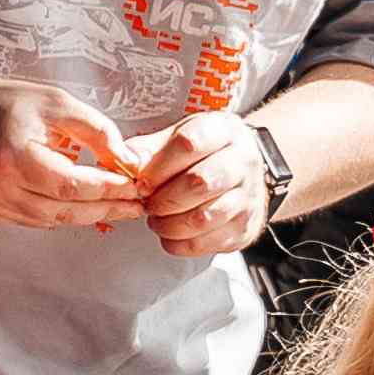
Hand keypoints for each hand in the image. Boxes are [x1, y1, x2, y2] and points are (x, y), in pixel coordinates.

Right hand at [0, 64, 144, 229]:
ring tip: (117, 206)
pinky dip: (61, 214)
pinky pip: (34, 220)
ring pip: (51, 220)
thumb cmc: (2, 102)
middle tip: (137, 206)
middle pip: (64, 210)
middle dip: (105, 209)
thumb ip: (94, 130)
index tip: (135, 187)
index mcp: (13, 156)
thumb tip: (126, 161)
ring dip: (86, 215)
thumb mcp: (55, 102)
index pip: (71, 185)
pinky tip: (81, 204)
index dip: (107, 190)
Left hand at [136, 106, 285, 259]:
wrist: (243, 173)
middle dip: (163, 199)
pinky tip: (171, 234)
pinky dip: (179, 244)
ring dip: (169, 224)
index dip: (158, 167)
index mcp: (224, 131)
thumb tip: (125, 162)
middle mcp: (242, 162)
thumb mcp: (179, 137)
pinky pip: (206, 243)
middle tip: (148, 203)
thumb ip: (150, 149)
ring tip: (157, 219)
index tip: (142, 182)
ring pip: (203, 218)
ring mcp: (248, 197)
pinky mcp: (244, 228)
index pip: (189, 144)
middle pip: (199, 183)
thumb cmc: (205, 153)